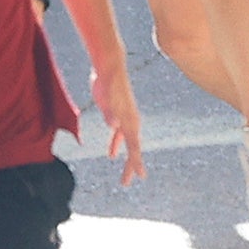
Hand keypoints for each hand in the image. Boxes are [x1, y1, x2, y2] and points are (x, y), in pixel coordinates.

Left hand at [92, 61, 146, 184]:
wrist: (110, 66)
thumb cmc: (108, 81)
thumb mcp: (107, 97)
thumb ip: (110, 112)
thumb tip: (114, 125)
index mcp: (130, 119)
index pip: (134, 145)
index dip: (136, 161)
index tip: (140, 176)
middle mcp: (130, 120)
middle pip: (133, 147)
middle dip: (131, 165)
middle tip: (127, 182)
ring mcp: (125, 116)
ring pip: (128, 142)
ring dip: (126, 157)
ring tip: (124, 174)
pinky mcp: (117, 113)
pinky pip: (119, 135)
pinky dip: (116, 145)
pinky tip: (111, 154)